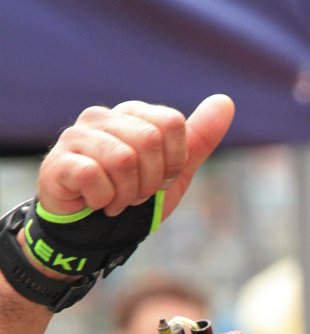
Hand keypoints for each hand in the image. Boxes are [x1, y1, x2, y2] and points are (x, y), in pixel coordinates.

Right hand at [35, 94, 234, 219]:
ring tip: (115, 200)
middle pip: (150, 141)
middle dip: (149, 182)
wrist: (92, 232)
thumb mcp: (173, 173)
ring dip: (126, 195)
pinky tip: (94, 202)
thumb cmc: (131, 197)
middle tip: (134, 194)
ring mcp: (77, 135)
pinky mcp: (59, 161)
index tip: (158, 180)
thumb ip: (198, 139)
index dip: (173, 163)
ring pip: (123, 160)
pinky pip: (94, 176)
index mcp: (133, 115)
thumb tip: (226, 101)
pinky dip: (103, 200)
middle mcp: (103, 117)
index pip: (173, 124)